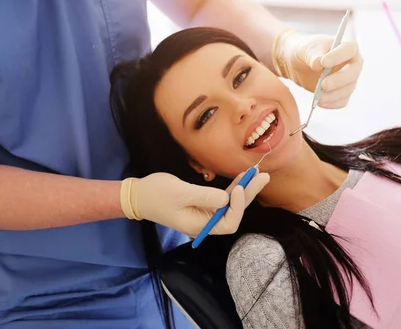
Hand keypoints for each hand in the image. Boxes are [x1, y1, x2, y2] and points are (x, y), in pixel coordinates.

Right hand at [121, 171, 269, 236]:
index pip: (229, 221)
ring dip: (243, 189)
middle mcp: (204, 223)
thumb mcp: (180, 193)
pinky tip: (241, 179)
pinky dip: (231, 188)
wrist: (137, 195)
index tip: (240, 187)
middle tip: (263, 176)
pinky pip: (220, 199)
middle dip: (248, 194)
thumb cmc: (156, 194)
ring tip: (257, 174)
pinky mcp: (200, 204)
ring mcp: (203, 214)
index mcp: (199, 225)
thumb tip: (227, 199)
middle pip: (233, 212)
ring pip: (229, 204)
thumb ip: (205, 197)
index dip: (238, 206)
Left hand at [272, 30, 362, 108]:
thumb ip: (313, 55)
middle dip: (339, 80)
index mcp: (346, 47)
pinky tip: (320, 103)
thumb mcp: (305, 49)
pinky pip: (341, 101)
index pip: (349, 50)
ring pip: (348, 89)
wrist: (297, 64)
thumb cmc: (305, 51)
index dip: (338, 57)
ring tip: (318, 97)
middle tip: (323, 85)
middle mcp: (351, 64)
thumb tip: (319, 64)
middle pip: (353, 73)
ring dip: (333, 95)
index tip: (324, 63)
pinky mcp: (340, 92)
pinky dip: (332, 103)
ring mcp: (348, 80)